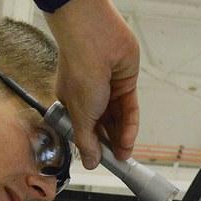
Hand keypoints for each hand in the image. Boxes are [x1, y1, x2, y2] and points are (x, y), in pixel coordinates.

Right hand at [44, 0, 140, 168]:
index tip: (101, 163)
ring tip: (125, 155)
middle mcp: (89, 96)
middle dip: (110, 144)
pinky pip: (129, 108)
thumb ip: (86, 140)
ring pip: (117, 118)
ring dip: (122, 137)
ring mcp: (107, 88)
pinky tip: (128, 140)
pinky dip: (129, 124)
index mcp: (71, 102)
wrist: (95, 37)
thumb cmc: (80, 69)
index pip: (83, 129)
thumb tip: (89, 163)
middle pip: (103, 125)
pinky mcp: (124, 82)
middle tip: (117, 162)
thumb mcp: (81, 114)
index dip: (93, 146)